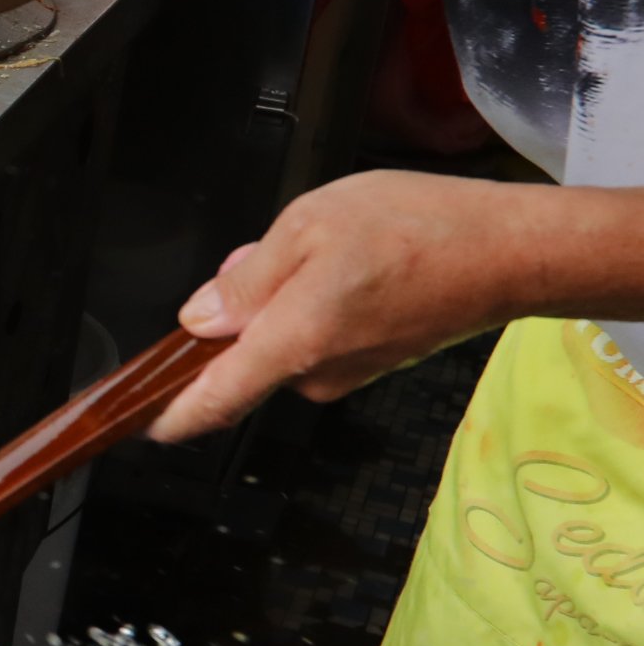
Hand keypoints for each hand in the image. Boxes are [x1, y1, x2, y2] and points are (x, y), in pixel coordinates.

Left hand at [148, 170, 530, 441]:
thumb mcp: (310, 225)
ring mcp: (347, 374)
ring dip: (282, 302)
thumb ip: (246, 278)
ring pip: (281, 342)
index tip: (131, 420)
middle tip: (273, 253)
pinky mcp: (372, 363)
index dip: (163, 416)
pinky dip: (316, 306)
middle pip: (242, 357)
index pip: (208, 402)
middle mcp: (316, 374)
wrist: (514, 252)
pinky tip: (355, 266)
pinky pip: (317, 338)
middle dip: (238, 313)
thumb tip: (200, 319)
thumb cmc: (421, 229)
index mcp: (291, 343)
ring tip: (330, 250)